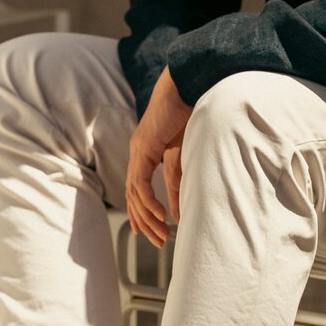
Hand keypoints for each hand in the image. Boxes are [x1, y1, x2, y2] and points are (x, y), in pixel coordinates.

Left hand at [126, 66, 192, 246]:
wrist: (189, 84)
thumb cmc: (192, 110)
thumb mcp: (185, 151)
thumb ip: (180, 176)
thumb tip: (178, 205)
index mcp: (146, 150)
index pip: (137, 189)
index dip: (141, 212)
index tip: (149, 232)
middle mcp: (137, 151)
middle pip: (133, 196)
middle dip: (145, 221)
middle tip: (158, 241)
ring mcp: (138, 149)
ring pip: (135, 193)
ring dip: (148, 217)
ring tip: (161, 234)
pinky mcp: (144, 147)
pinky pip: (141, 183)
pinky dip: (149, 201)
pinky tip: (162, 216)